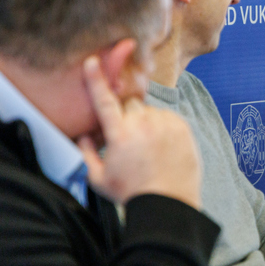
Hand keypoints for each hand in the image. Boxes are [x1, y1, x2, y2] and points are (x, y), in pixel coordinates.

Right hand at [76, 56, 201, 208]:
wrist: (167, 204)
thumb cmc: (131, 193)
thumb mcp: (98, 179)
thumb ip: (85, 154)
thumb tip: (81, 136)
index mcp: (119, 134)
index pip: (104, 100)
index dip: (96, 79)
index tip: (92, 61)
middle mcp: (143, 124)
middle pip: (130, 105)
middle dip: (127, 116)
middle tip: (130, 138)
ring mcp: (165, 125)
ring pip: (151, 111)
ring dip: (147, 122)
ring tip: (149, 148)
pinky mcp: (183, 128)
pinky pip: (168, 117)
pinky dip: (163, 127)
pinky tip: (162, 147)